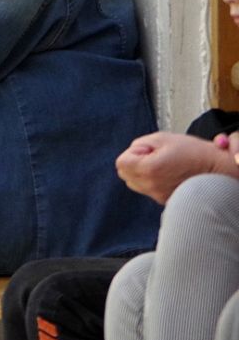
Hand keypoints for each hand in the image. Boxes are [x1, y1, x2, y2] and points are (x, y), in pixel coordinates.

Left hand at [115, 131, 238, 203]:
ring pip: (135, 183)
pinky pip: (148, 190)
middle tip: (153, 156)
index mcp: (149, 169)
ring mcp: (158, 195)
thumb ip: (140, 144)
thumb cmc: (195, 154)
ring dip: (141, 173)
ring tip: (162, 165)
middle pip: (125, 174)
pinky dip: (151, 182)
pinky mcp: (164, 200)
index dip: (133, 153)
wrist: (219, 171)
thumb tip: (133, 152)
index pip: (121, 163)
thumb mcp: (163, 138)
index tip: (148, 150)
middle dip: (134, 163)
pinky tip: (167, 174)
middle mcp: (151, 186)